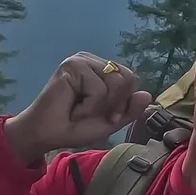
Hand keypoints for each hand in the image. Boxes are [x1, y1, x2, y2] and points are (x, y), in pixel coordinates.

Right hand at [5, 52, 152, 162]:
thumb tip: (147, 94)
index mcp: (105, 70)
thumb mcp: (112, 121)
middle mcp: (95, 62)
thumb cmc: (77, 126)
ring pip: (116, 83)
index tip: (108, 116)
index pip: (131, 79)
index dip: (124, 102)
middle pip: (128, 78)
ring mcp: (82, 60)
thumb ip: (130, 109)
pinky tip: (73, 106)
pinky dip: (90, 105)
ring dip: (101, 106)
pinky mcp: (72, 65)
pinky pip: (99, 89)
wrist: (48, 134)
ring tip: (81, 109)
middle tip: (92, 113)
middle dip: (115, 104)